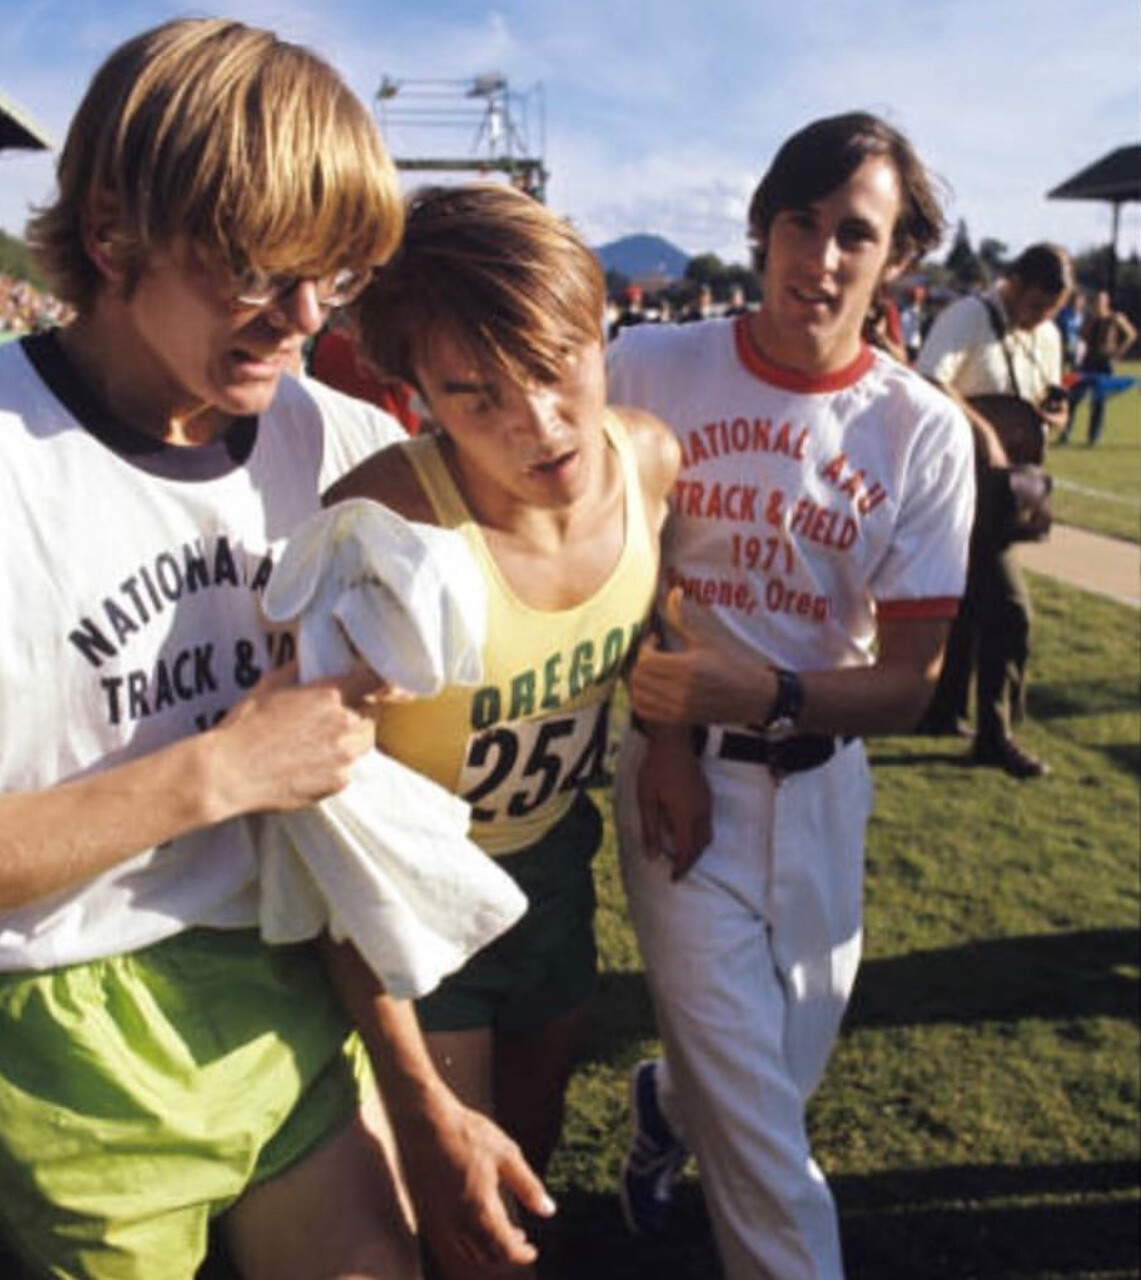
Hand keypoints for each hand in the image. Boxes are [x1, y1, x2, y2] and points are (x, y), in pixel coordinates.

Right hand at [209, 660, 378, 815]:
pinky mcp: (338, 782)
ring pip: (366, 741)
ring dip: (354, 737)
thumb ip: (296, 671)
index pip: (373, 682)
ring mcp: (343, 755)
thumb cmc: (243, 728)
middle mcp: (343, 724)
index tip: (372, 686)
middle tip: (340, 715)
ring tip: (327, 740)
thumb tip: (307, 661)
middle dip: (360, 710)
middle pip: (372, 712)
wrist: (229, 773)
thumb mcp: (268, 686)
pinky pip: (349, 769)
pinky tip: (314, 764)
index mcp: (329, 695)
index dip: (373, 684)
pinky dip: (338, 765)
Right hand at [399, 1090, 554, 1272]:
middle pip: (486, 1255)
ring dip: (488, 1248)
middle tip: (522, 1240)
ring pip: (468, 1250)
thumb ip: (528, 1187)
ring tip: (503, 1231)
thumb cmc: (469, 1134)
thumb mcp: (507, 1155)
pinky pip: (453, 1239)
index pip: (504, 1250)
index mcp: (479, 1210)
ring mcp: (441, 1219)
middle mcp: (457, 1222)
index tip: (533, 1251)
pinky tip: (478, 1219)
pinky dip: (470, 1240)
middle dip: (507, 1252)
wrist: (428, 1122)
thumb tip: (548, 1210)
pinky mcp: (430, 1210)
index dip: (522, 1254)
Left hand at [630, 587, 773, 726]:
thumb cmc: (729, 665)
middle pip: (638, 676)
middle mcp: (679, 691)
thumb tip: (673, 592)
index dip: (644, 646)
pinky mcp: (676, 719)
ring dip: (638, 679)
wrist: (749, 697)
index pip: (646, 659)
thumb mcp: (704, 641)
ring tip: (649, 669)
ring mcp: (677, 708)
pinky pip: (644, 710)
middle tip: (650, 653)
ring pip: (637, 693)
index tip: (655, 639)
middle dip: (639, 661)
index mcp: (687, 668)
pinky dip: (640, 698)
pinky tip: (651, 686)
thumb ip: (682, 620)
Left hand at [637, 725, 712, 879]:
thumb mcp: (646, 800)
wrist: (673, 741)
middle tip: (677, 872)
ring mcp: (706, 803)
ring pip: (707, 836)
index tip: (674, 879)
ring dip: (696, 849)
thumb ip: (650, 830)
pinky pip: (708, 823)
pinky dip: (699, 836)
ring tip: (681, 856)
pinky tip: (686, 833)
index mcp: (685, 816)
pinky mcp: (707, 795)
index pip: (688, 851)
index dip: (682, 868)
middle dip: (691, 862)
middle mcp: (700, 812)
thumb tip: (652, 856)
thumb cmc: (656, 769)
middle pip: (701, 847)